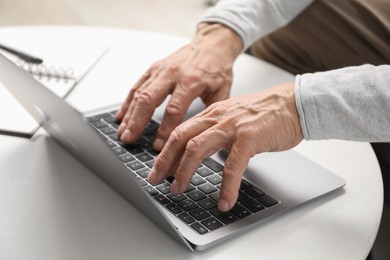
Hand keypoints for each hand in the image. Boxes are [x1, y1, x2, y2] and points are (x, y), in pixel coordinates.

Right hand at [115, 23, 242, 150]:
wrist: (212, 43)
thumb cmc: (218, 68)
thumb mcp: (222, 91)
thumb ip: (210, 113)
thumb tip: (201, 136)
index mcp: (192, 81)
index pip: (174, 110)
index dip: (164, 130)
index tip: (158, 146)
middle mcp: (173, 74)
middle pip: (149, 100)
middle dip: (137, 122)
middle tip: (129, 139)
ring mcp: (161, 70)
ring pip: (140, 93)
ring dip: (129, 114)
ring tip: (122, 131)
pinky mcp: (154, 68)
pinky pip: (137, 85)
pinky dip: (127, 102)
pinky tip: (121, 115)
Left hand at [147, 82, 302, 211]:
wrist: (293, 104)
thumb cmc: (265, 113)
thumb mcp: (233, 117)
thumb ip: (216, 130)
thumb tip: (201, 149)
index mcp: (212, 113)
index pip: (181, 132)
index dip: (165, 151)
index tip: (157, 168)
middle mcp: (217, 118)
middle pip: (181, 139)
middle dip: (165, 161)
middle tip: (156, 180)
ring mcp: (232, 127)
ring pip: (197, 149)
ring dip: (184, 172)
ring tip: (179, 189)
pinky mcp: (249, 138)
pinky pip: (232, 166)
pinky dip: (226, 187)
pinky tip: (224, 201)